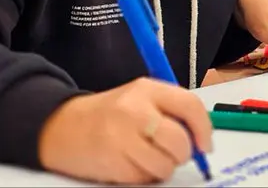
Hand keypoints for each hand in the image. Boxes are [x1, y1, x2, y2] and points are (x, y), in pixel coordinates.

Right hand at [38, 77, 212, 184]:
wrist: (62, 127)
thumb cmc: (110, 114)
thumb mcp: (141, 99)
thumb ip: (172, 112)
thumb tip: (201, 138)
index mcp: (147, 89)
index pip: (190, 106)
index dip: (204, 129)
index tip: (205, 144)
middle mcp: (135, 111)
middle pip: (180, 142)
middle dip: (182, 154)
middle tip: (172, 153)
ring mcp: (121, 138)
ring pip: (164, 166)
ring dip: (161, 168)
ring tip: (145, 156)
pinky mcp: (112, 163)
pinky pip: (144, 179)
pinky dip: (142, 176)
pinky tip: (129, 162)